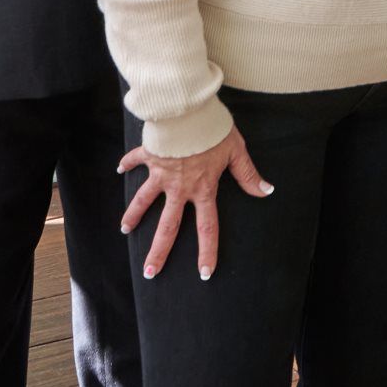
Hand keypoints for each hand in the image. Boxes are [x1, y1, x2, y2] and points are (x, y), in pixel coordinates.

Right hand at [117, 128, 269, 280]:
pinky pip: (135, 161)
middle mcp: (179, 188)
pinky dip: (127, 163)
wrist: (189, 112)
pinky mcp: (150, 156)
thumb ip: (248, 174)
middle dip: (159, 252)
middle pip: (168, 227)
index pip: (207, 228)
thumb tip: (266, 191)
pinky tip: (119, 170)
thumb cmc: (215, 130)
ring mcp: (161, 174)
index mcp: (203, 189)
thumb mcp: (237, 151)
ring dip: (133, 215)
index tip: (203, 273)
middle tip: (149, 272)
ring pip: (143, 200)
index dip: (207, 252)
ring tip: (124, 229)